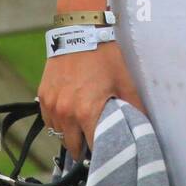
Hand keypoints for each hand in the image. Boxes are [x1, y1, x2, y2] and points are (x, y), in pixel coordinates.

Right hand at [37, 41, 145, 162]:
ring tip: (83, 125)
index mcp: (87, 111)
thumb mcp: (125, 79)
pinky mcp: (42, 97)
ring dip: (70, 133)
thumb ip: (134, 105)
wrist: (80, 33)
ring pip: (58, 133)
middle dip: (84, 146)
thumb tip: (144, 123)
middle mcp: (66, 113)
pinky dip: (58, 121)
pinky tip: (70, 112)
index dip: (101, 151)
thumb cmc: (105, 57)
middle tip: (95, 141)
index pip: (92, 146)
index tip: (106, 153)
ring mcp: (51, 105)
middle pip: (73, 145)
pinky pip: (49, 119)